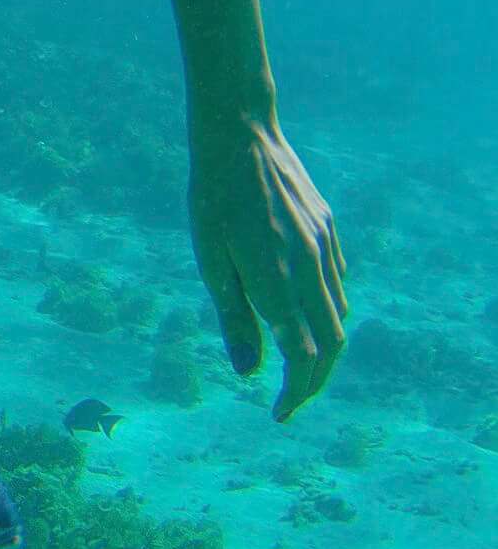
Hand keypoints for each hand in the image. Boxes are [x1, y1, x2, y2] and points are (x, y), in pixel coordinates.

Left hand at [188, 108, 346, 420]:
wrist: (241, 135)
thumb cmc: (213, 196)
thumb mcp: (210, 258)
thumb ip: (234, 316)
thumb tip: (249, 371)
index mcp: (277, 280)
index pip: (302, 356)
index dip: (294, 392)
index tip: (279, 413)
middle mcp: (311, 268)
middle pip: (332, 344)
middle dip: (314, 382)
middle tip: (291, 402)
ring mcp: (326, 248)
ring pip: (339, 314)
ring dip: (324, 349)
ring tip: (296, 367)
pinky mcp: (329, 230)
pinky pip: (337, 282)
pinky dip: (326, 310)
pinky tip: (305, 315)